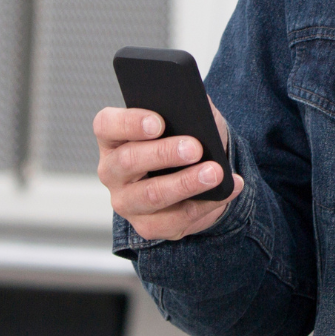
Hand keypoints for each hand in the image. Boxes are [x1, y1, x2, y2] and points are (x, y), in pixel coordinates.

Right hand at [94, 103, 241, 241]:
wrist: (196, 174)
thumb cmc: (185, 138)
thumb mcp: (188, 117)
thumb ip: (189, 109)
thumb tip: (201, 111)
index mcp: (113, 137)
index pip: (107, 125)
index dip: (130, 123)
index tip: (159, 123)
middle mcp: (112, 170)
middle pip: (128, 160)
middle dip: (164, 153)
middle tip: (195, 148)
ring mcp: (126, 201)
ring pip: (151, 195)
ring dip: (185, 184)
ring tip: (214, 172)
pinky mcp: (147, 226)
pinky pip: (175, 220)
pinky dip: (205, 205)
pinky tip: (227, 190)